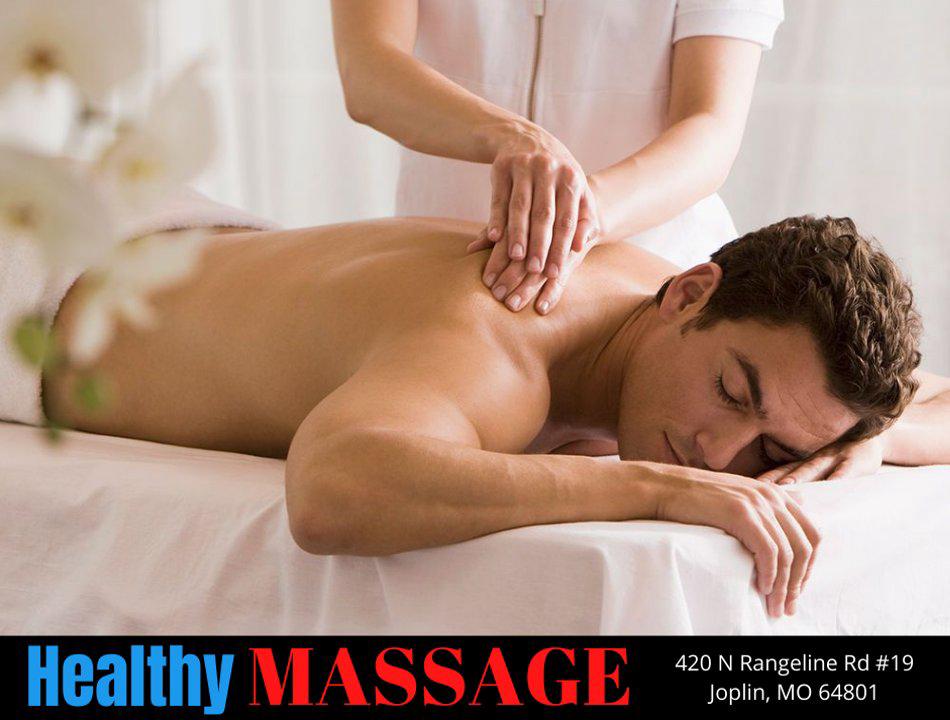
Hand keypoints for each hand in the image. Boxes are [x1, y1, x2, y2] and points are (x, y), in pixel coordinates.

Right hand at [465, 130, 601, 313]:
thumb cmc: (555, 174)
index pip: (567, 220)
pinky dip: (496, 217)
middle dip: (540, 245)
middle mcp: (549, 170)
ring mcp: (525, 166)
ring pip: (521, 206)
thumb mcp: (574, 188)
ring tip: (515, 258)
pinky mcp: (503, 166)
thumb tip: (581, 246)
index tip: (555, 273)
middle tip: (535, 271)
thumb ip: (582, 217)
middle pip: (544, 214)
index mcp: (571, 178)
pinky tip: (493, 237)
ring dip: (518, 233)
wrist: (525, 137)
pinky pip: (499, 196)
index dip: (561, 247)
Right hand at [645, 462, 820, 617]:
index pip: (811, 533)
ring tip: (774, 606)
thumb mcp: (737, 497)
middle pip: (805, 546)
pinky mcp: (742, 514)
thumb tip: (798, 507)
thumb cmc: (694, 499)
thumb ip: (765, 506)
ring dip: (784, 586)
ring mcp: (757, 503)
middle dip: (799, 581)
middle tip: (787, 605)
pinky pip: (769, 552)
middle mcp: (771, 496)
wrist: (664, 488)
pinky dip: (770, 575)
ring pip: (788, 553)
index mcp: (774, 493)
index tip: (796, 588)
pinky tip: (763, 588)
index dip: (809, 566)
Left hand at [756, 437, 884, 484]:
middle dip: (774, 480)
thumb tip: (768, 498)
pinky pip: (847, 467)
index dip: (764, 480)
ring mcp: (835, 456)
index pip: (779, 472)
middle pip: (791, 470)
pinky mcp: (856, 459)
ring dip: (799, 476)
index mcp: (804, 462)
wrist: (874, 437)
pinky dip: (840, 475)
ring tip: (786, 487)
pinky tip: (833, 483)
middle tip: (757, 490)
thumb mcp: (818, 465)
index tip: (744, 489)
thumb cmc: (841, 457)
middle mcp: (815, 458)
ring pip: (814, 467)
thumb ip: (797, 477)